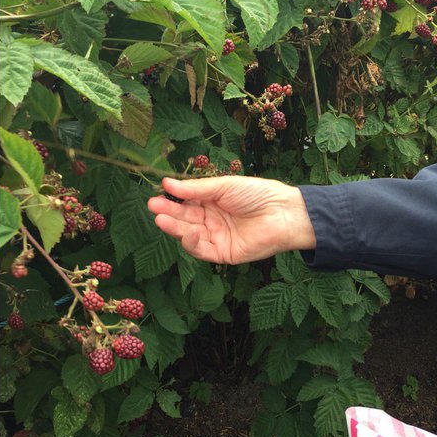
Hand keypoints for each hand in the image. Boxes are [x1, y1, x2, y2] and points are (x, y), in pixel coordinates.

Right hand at [147, 175, 315, 264]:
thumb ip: (195, 189)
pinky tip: (185, 232)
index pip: (186, 201)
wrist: (283, 212)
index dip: (172, 199)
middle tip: (152, 206)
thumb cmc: (256, 194)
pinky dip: (191, 243)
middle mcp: (211, 220)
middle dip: (168, 212)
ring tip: (160, 219)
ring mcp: (216, 237)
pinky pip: (202, 250)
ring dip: (174, 227)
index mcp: (211, 201)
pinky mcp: (223, 254)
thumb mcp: (223, 186)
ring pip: (189, 234)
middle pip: (184, 218)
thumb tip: (167, 183)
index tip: (157, 193)